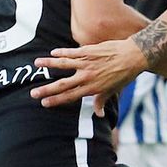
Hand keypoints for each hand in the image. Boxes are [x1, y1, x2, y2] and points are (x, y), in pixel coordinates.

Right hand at [30, 40, 146, 107]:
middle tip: (33, 93)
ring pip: (63, 64)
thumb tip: (99, 115)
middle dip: (46, 89)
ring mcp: (86, 63)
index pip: (70, 97)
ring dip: (48, 64)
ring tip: (36, 63)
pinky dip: (61, 52)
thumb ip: (102, 101)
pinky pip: (71, 52)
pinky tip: (52, 52)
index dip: (56, 100)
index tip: (44, 103)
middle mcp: (86, 77)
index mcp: (92, 88)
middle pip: (62, 84)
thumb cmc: (124, 75)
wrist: (133, 57)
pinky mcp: (88, 51)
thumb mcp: (113, 90)